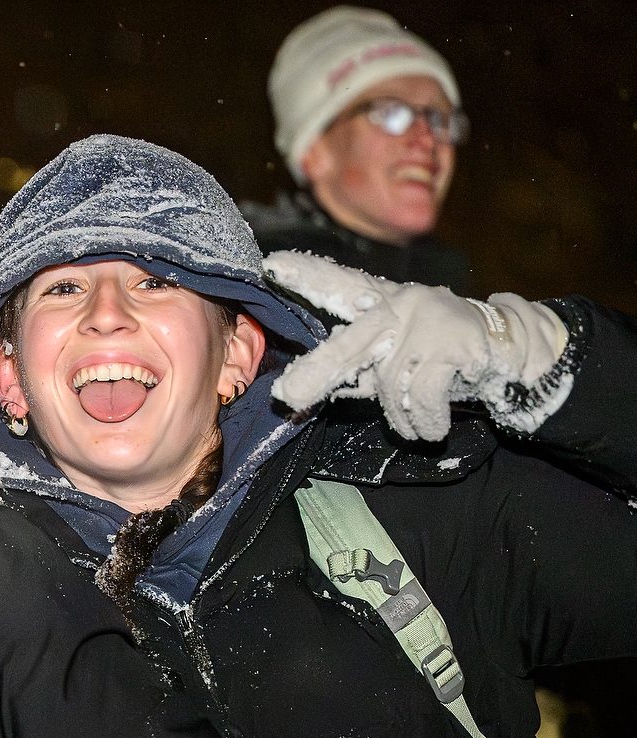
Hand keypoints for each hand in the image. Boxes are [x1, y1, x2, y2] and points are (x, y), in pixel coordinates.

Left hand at [265, 250, 570, 440]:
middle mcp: (404, 304)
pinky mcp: (455, 344)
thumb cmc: (442, 357)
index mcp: (385, 303)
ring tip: (416, 424)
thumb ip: (357, 368)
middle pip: (350, 344)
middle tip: (288, 397)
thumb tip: (305, 388)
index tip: (270, 266)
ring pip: (389, 382)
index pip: (341, 286)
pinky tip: (432, 426)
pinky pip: (421, 395)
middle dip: (318, 373)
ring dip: (399, 416)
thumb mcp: (397, 358)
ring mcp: (430, 321)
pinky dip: (424, 420)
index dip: (308, 277)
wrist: (512, 352)